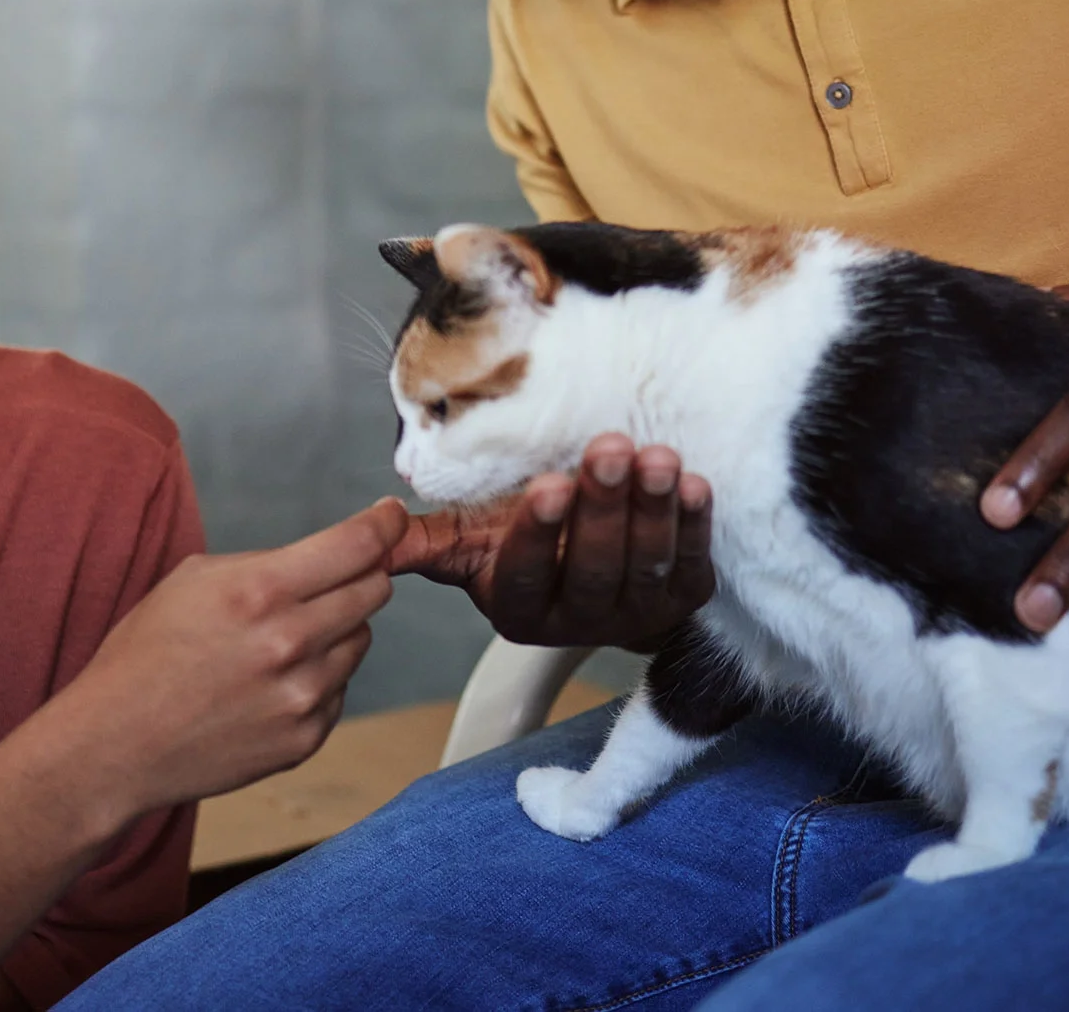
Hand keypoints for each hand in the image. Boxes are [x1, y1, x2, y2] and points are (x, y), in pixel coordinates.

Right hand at [57, 498, 402, 812]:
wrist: (116, 745)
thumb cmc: (146, 656)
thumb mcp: (193, 581)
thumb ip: (267, 563)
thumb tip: (328, 553)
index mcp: (259, 592)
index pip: (356, 545)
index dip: (384, 525)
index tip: (391, 517)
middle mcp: (290, 643)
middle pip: (374, 589)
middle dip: (360, 575)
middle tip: (329, 579)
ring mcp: (303, 697)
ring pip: (361, 639)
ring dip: (336, 631)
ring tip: (278, 643)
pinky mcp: (305, 738)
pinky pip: (340, 690)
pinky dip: (319, 679)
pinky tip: (269, 685)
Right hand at [389, 432, 714, 649]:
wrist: (600, 570)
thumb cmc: (532, 542)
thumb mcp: (476, 543)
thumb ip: (427, 541)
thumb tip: (375, 532)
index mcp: (520, 607)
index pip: (527, 572)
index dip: (539, 532)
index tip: (549, 485)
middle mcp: (578, 620)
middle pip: (593, 568)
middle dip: (603, 507)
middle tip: (609, 448)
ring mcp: (635, 613)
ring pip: (645, 564)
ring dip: (653, 509)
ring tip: (655, 456)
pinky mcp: (683, 598)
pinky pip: (691, 562)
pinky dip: (694, 524)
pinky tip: (693, 484)